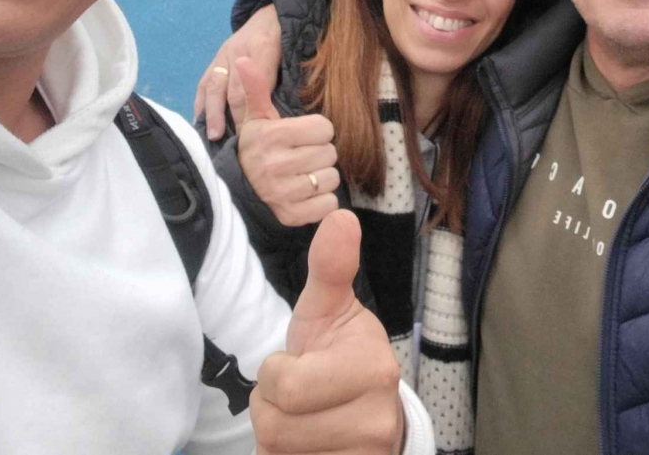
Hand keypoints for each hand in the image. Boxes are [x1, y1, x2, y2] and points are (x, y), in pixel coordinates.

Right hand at [195, 4, 280, 139]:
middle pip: (234, 89)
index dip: (260, 109)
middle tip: (239, 142)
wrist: (271, 14)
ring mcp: (223, 55)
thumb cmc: (287, 38)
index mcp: (264, 47)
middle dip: (235, 118)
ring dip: (213, 113)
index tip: (264, 132)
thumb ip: (290, 78)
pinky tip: (200, 122)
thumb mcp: (294, 52)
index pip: (260, 83)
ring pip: (214, 86)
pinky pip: (203, 83)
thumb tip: (288, 113)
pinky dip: (201, 104)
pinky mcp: (214, 60)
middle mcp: (239, 51)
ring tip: (213, 136)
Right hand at [236, 57, 340, 226]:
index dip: (317, 132)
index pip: (325, 129)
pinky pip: (328, 204)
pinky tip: (306, 194)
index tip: (301, 136)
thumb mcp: (255, 118)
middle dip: (320, 153)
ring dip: (322, 176)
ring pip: (331, 178)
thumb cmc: (255, 147)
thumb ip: (255, 88)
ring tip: (303, 174)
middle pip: (330, 153)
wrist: (237, 189)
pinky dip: (322, 200)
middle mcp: (276, 166)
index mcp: (272, 136)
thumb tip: (244, 58)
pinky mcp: (291, 216)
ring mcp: (283, 193)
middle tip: (302, 156)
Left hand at [251, 210, 404, 454]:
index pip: (284, 387)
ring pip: (280, 454)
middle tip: (296, 397)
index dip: (274, 375)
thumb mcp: (329, 310)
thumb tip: (341, 216)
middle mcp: (377, 421)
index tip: (295, 364)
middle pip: (276, 427)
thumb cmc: (339, 355)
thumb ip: (330, 268)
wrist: (370, 412)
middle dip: (271, 410)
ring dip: (277, 438)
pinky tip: (305, 445)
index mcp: (372, 369)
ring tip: (302, 420)